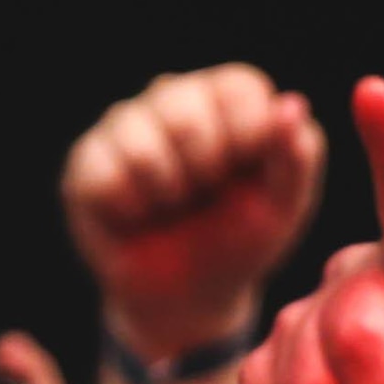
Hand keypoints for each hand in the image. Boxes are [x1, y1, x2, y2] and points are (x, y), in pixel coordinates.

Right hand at [62, 63, 323, 352]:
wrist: (187, 296)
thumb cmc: (239, 240)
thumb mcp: (282, 207)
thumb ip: (296, 156)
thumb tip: (291, 106)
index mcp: (227, 97)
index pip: (239, 87)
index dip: (247, 139)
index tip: (245, 176)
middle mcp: (173, 95)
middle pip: (183, 109)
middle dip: (204, 170)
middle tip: (205, 196)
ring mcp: (124, 124)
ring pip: (139, 141)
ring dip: (166, 192)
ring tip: (172, 206)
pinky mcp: (86, 160)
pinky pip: (104, 175)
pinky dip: (132, 210)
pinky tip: (139, 216)